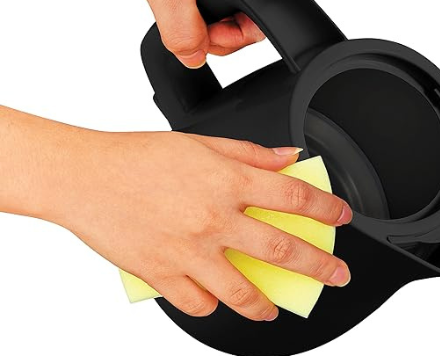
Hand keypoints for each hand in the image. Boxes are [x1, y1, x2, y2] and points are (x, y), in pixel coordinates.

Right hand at [52, 130, 351, 320]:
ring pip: (242, 292)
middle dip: (320, 266)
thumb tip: (287, 156)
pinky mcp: (162, 275)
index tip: (340, 216)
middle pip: (282, 249)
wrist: (87, 177)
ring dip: (266, 304)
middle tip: (337, 275)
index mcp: (226, 181)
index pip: (293, 195)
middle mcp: (213, 219)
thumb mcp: (201, 143)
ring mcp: (189, 252)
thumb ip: (250, 153)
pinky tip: (216, 300)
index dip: (326, 207)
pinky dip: (212, 305)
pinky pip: (198, 303)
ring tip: (276, 309)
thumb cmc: (139, 156)